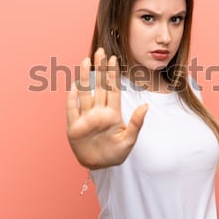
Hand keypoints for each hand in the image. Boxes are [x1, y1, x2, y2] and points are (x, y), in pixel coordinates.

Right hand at [66, 48, 148, 169]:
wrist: (100, 166)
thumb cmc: (116, 153)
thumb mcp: (129, 140)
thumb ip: (136, 123)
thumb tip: (146, 106)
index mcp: (112, 114)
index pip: (113, 89)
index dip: (112, 74)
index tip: (113, 59)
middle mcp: (98, 112)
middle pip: (98, 86)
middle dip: (99, 69)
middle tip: (99, 51)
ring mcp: (86, 119)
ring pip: (84, 94)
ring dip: (84, 78)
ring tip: (85, 61)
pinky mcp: (74, 128)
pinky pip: (72, 111)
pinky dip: (72, 99)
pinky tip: (73, 86)